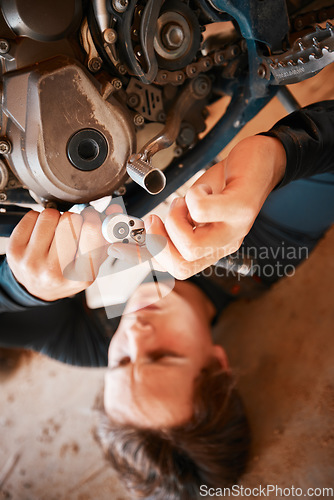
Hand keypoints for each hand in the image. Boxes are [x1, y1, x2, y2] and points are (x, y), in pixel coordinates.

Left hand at [6, 208, 107, 300]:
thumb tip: (114, 209)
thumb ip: (107, 236)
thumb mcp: (93, 263)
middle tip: (71, 229)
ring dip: (55, 218)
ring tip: (56, 232)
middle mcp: (56, 271)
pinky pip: (32, 216)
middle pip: (70, 220)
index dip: (93, 218)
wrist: (39, 288)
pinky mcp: (15, 252)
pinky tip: (42, 234)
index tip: (90, 218)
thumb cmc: (68, 274)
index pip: (91, 231)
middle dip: (73, 219)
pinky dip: (38, 219)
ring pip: (50, 215)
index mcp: (82, 275)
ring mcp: (33, 262)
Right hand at [144, 135, 285, 278]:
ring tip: (184, 200)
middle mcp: (225, 243)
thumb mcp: (197, 209)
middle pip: (184, 266)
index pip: (181, 269)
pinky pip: (202, 209)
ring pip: (191, 245)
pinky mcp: (241, 206)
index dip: (154, 254)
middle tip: (156, 218)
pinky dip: (192, 193)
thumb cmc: (227, 184)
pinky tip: (203, 187)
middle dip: (159, 242)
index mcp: (213, 247)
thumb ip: (177, 224)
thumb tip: (146, 233)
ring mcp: (235, 228)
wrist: (262, 160)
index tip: (141, 232)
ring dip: (174, 217)